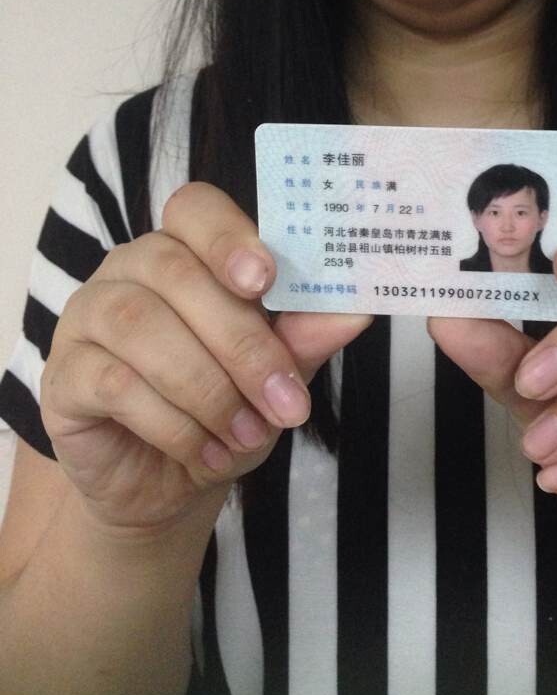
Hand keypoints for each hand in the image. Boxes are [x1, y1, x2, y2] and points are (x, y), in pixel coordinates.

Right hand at [41, 182, 370, 534]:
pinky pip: (114, 382)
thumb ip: (305, 337)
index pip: (195, 208)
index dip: (228, 236)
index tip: (266, 280)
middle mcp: (130, 268)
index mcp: (186, 249)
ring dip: (207, 387)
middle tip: (286, 402)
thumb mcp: (275, 374)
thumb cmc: (226, 410)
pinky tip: (204, 452)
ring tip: (247, 435)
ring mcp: (88, 315)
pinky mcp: (63, 373)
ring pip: (142, 325)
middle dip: (242, 342)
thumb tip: (356, 311)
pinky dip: (171, 423)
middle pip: (177, 271)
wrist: (169, 485)